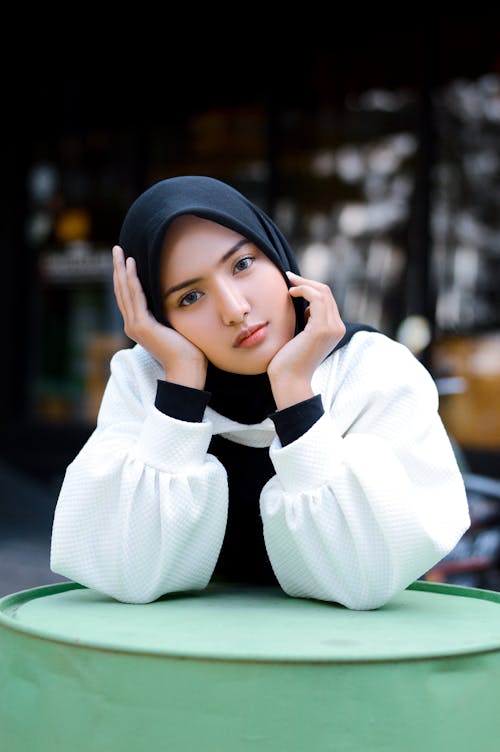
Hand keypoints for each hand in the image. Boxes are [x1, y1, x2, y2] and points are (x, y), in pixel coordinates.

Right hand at [112, 246, 206, 387]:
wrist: (186, 369)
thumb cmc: (187, 352)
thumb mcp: (174, 328)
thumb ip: (169, 316)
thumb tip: (176, 302)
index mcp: (138, 326)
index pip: (128, 297)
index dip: (124, 277)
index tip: (124, 260)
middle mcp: (132, 325)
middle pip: (121, 291)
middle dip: (118, 268)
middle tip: (116, 249)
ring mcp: (135, 325)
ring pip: (125, 290)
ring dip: (121, 269)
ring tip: (119, 251)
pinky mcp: (142, 324)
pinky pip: (136, 296)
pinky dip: (132, 279)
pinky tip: (131, 264)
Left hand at [267, 271, 345, 408]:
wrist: (289, 380)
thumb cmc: (289, 361)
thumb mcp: (302, 336)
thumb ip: (307, 322)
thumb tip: (304, 307)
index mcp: (334, 329)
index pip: (327, 300)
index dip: (310, 287)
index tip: (292, 283)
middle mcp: (338, 327)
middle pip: (326, 293)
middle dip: (306, 282)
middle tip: (288, 276)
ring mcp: (332, 328)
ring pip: (322, 293)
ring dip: (304, 284)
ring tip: (288, 283)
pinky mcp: (321, 329)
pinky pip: (316, 299)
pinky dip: (303, 291)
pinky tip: (290, 293)